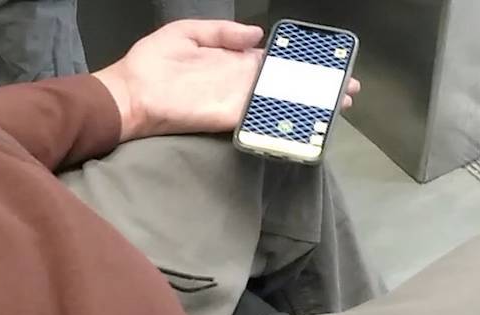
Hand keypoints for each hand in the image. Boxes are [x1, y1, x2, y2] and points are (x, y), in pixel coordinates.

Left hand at [93, 20, 360, 140]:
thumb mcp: (188, 33)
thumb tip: (258, 34)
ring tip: (340, 103)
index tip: (326, 62)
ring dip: (312, 104)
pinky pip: (263, 118)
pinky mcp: (231, 118)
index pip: (274, 62)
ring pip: (281, 102)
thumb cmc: (154, 62)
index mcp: (233, 61)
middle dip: (316, 86)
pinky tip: (311, 117)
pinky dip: (287, 118)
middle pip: (286, 84)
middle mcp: (241, 83)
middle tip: (347, 87)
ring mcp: (238, 102)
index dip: (300, 62)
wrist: (132, 94)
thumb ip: (223, 32)